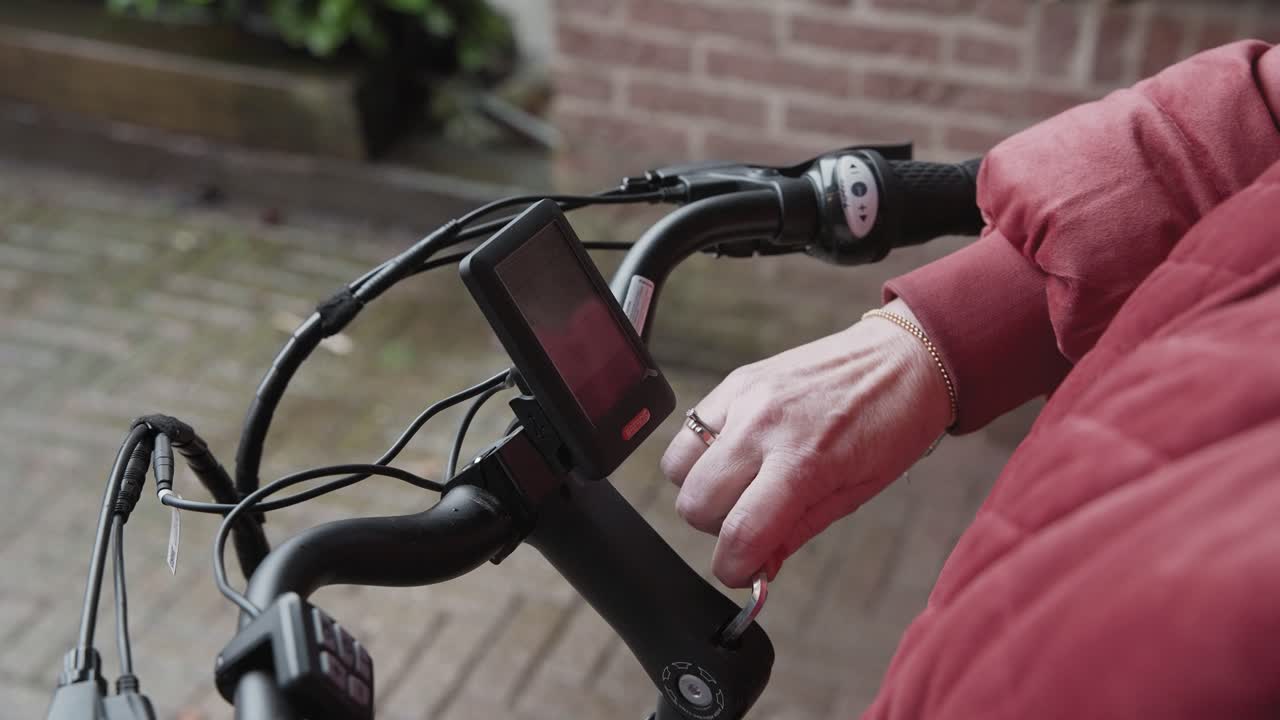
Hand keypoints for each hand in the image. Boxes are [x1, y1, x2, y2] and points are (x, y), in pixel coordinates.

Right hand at [661, 299, 951, 586]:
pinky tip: (737, 452)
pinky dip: (702, 452)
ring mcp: (744, 399)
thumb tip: (758, 565)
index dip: (733, 568)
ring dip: (703, 489)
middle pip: (695, 504)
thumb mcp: (856, 493)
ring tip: (740, 484)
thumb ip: (797, 530)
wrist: (903, 358)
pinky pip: (688, 429)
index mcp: (803, 462)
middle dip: (718, 528)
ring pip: (679, 468)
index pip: (740, 533)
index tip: (742, 571)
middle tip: (752, 521)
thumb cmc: (892, 425)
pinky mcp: (736, 381)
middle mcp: (763, 427)